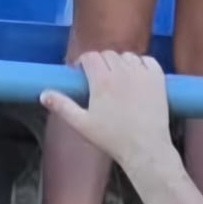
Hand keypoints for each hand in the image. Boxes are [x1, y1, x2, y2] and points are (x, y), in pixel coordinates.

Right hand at [40, 51, 176, 176]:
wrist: (145, 148)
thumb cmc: (112, 138)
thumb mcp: (82, 124)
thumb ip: (62, 106)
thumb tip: (43, 94)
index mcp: (102, 80)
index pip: (90, 57)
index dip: (83, 63)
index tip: (82, 74)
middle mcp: (123, 71)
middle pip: (108, 55)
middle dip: (100, 63)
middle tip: (98, 79)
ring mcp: (143, 74)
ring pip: (127, 56)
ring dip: (120, 63)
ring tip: (117, 79)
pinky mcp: (159, 79)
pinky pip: (148, 60)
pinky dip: (141, 64)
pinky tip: (136, 76)